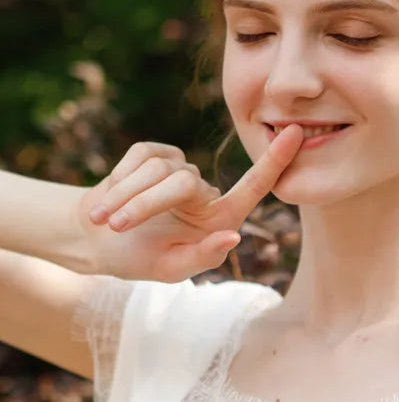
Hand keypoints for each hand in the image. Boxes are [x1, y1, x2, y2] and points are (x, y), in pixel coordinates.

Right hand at [75, 126, 304, 281]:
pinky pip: (140, 156)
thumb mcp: (171, 269)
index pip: (254, 187)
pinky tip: (108, 200)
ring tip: (106, 219)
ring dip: (126, 196)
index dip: (275, 161)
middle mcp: (205, 192)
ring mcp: (179, 169)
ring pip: (156, 170)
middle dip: (144, 204)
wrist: (99, 239)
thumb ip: (204, 256)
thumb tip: (235, 238)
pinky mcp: (153, 154)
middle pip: (181, 183)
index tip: (296, 133)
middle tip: (115, 225)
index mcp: (220, 220)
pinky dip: (120, 179)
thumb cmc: (139, 259)